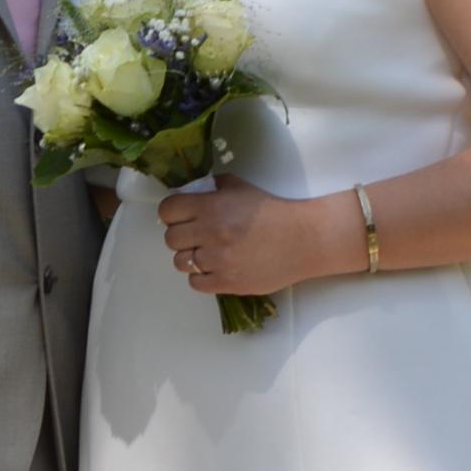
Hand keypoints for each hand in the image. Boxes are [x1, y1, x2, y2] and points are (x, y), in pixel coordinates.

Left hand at [158, 179, 332, 301]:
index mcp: (211, 206)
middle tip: (196, 235)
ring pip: (180, 262)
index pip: (167, 211)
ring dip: (190, 257)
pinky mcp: (227, 282)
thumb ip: (212, 187)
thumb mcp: (240, 187)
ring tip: (207, 253)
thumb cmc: (272, 211)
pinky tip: (215, 268)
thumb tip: (188, 193)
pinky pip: (195, 283)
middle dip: (180, 236)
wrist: (303, 239)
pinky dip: (202, 276)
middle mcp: (210, 233)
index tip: (180, 216)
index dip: (171, 213)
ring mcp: (217, 260)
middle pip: (170, 238)